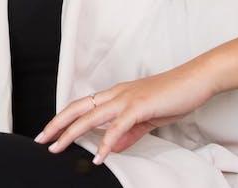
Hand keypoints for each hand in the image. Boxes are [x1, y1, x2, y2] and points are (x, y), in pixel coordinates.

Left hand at [33, 63, 214, 164]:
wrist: (195, 80)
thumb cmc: (174, 95)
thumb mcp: (148, 117)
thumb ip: (129, 132)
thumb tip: (114, 147)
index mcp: (118, 94)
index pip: (84, 105)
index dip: (65, 117)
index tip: (51, 132)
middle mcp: (118, 93)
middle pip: (79, 108)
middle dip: (58, 124)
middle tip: (42, 140)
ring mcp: (127, 98)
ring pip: (92, 116)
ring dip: (72, 133)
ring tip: (58, 148)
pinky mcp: (140, 106)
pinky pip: (118, 126)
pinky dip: (106, 142)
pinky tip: (99, 156)